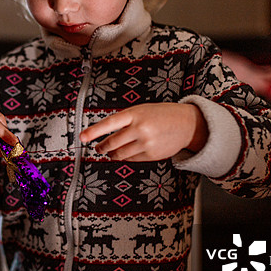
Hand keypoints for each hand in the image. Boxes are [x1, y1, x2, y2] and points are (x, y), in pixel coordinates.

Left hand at [79, 103, 207, 160]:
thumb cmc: (162, 115)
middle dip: (101, 147)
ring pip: (119, 154)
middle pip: (111, 143)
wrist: (187, 124)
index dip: (94, 131)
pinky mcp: (151, 155)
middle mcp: (140, 129)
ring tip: (109, 151)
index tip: (82, 137)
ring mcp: (146, 143)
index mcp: (135, 114)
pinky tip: (127, 152)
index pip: (109, 123)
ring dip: (111, 154)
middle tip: (97, 148)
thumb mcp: (142, 110)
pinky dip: (125, 157)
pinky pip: (131, 159)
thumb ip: (125, 120)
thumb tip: (105, 134)